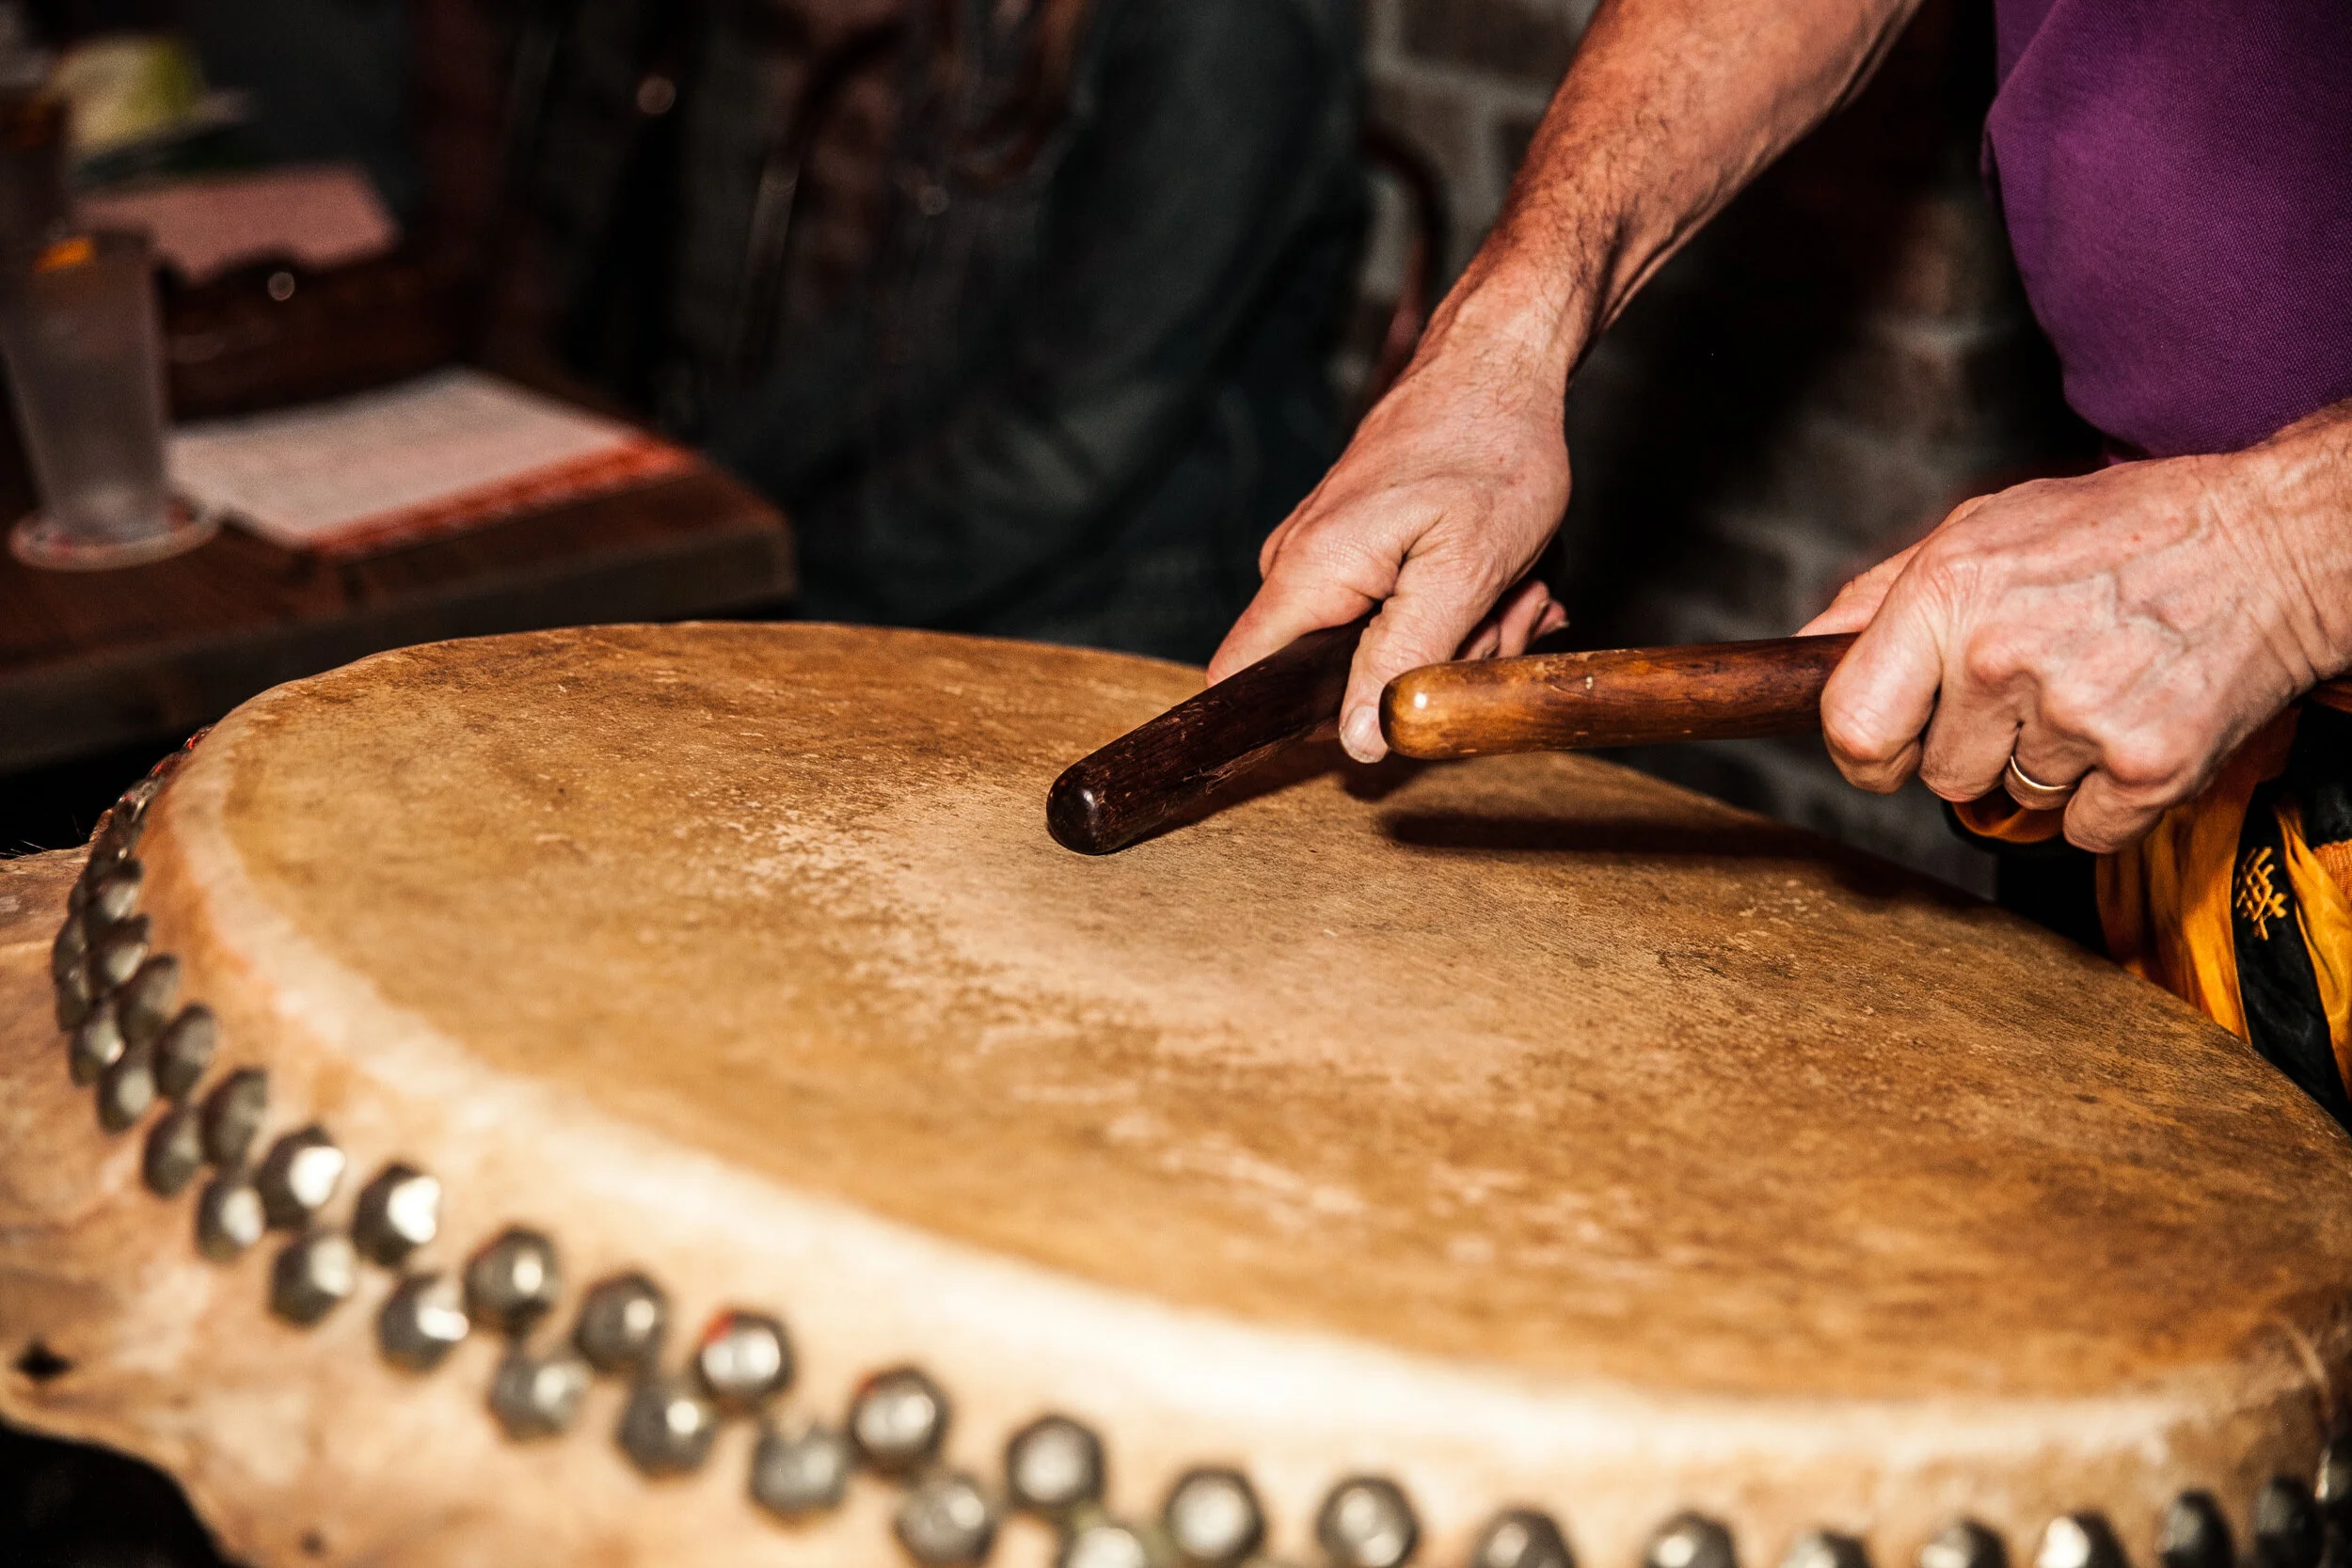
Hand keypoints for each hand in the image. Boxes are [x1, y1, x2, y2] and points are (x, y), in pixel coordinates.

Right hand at [1206, 330, 1570, 762]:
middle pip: (1339, 677)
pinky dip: (1462, 603)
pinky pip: (1403, 610)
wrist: (1504, 361)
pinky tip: (1501, 573)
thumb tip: (1357, 742)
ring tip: (1509, 580)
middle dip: (1431, 667)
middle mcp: (1299, 564)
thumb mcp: (1464, 571)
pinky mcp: (1360, 546)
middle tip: (1498, 615)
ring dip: (1463, 633)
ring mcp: (1328, 554)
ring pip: (1384, 647)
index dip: (1293, 725)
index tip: (1377, 719)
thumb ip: (1402, 660)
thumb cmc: (1492, 447)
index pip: (1240, 680)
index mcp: (1309, 573)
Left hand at [1801, 404, 2351, 851]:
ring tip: (2092, 686)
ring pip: (2013, 798)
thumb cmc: (2119, 531)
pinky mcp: (2149, 766)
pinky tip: (2130, 724)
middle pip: (1938, 775)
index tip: (1886, 753)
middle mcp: (2003, 659)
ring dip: (2044, 763)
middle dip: (1972, 747)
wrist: (2272, 544)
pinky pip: (2083, 829)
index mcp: (1949, 595)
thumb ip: (1881, 597)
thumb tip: (1806, 652)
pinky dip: (2105, 797)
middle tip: (2030, 688)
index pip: (1852, 727)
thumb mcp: (1981, 529)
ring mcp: (2078, 716)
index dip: (1863, 756)